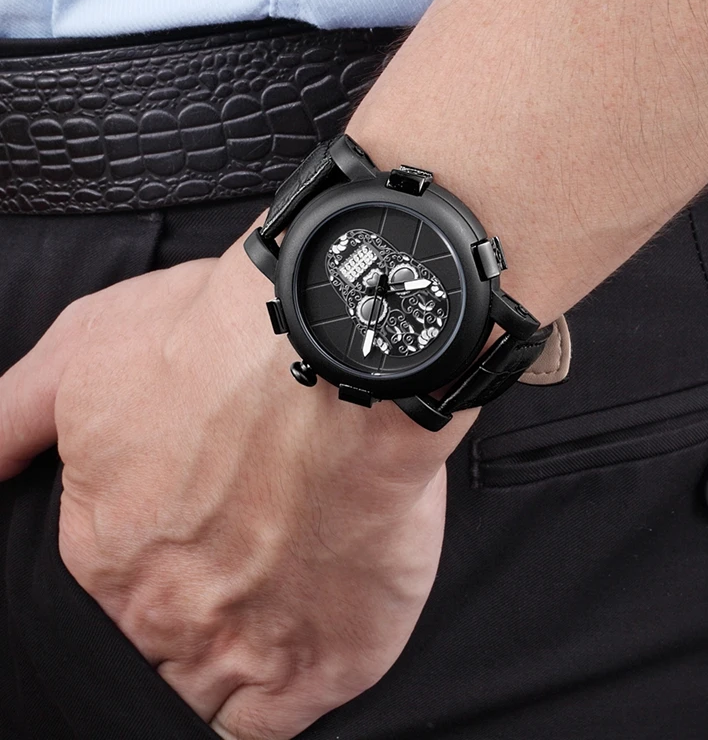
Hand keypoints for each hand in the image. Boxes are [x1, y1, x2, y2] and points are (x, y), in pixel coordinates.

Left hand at [0, 233, 475, 738]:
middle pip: (152, 657)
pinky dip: (268, 708)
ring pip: (205, 700)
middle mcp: (161, 614)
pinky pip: (269, 729)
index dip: (141, 585)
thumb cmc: (220, 340)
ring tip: (257, 620)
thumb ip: (9, 421)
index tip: (179, 557)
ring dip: (222, 669)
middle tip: (224, 582)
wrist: (341, 356)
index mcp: (104, 552)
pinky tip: (283, 669)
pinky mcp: (324, 663)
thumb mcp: (87, 350)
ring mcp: (242, 647)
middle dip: (178, 629)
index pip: (101, 610)